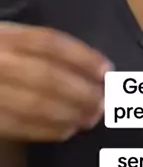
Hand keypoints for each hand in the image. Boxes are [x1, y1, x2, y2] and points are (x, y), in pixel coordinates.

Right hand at [0, 23, 110, 141]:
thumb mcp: (4, 37)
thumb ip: (32, 47)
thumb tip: (88, 70)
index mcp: (3, 34)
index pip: (48, 42)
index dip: (82, 56)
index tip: (107, 70)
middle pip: (46, 75)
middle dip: (80, 92)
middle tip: (104, 104)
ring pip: (33, 103)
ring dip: (67, 114)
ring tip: (89, 120)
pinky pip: (16, 125)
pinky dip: (44, 130)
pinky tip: (64, 132)